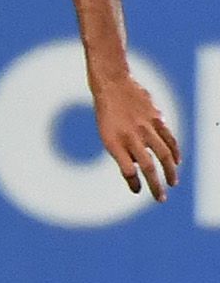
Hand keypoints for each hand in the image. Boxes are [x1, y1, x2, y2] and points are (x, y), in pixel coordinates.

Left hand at [93, 76, 180, 201]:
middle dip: (155, 185)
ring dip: (170, 172)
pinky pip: (170, 139)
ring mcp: (145, 127)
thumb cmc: (107, 111)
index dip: (133, 183)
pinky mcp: (157, 118)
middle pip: (148, 167)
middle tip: (160, 199)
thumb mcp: (106, 132)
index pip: (127, 170)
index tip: (137, 191)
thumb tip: (138, 167)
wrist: (112, 83)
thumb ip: (122, 150)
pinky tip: (176, 162)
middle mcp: (130, 136)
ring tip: (172, 183)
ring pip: (163, 155)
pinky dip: (175, 152)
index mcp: (113, 141)